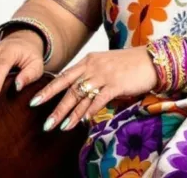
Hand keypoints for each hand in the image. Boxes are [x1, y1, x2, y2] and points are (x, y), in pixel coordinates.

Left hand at [30, 46, 157, 132]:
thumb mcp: (106, 65)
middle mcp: (93, 66)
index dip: (49, 89)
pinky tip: (83, 122)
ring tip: (59, 127)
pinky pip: (99, 100)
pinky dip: (90, 111)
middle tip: (45, 122)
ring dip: (70, 114)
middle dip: (55, 106)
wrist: (151, 60)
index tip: (35, 101)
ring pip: (81, 97)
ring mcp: (104, 75)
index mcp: (88, 60)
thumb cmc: (130, 64)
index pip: (64, 76)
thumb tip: (82, 94)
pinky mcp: (116, 84)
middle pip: (69, 88)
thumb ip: (93, 76)